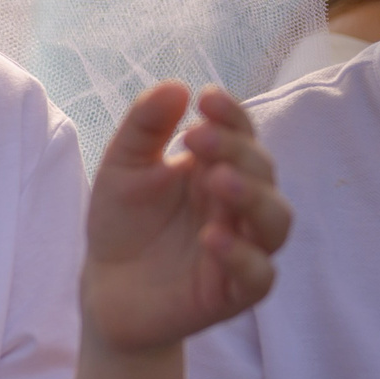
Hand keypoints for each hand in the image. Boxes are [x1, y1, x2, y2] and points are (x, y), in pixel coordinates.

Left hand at [80, 84, 290, 352]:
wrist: (104, 287)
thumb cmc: (122, 222)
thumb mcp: (122, 168)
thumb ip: (145, 128)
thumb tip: (177, 86)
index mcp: (218, 168)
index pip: (242, 135)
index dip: (232, 115)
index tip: (206, 99)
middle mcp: (239, 205)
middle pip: (263, 172)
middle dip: (237, 151)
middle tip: (197, 138)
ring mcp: (243, 248)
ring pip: (275, 221)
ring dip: (252, 197)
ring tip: (218, 180)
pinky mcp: (234, 292)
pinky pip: (258, 276)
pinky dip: (242, 256)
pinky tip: (213, 237)